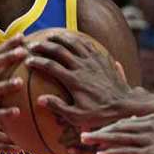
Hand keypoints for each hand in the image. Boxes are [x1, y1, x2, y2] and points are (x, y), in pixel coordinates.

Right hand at [24, 32, 144, 129]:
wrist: (126, 105)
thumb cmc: (100, 114)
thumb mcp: (78, 117)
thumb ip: (58, 107)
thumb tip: (40, 100)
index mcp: (74, 81)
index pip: (51, 66)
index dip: (37, 61)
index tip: (27, 61)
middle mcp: (82, 67)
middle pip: (59, 50)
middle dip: (44, 46)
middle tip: (33, 45)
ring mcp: (93, 61)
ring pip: (73, 43)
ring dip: (59, 38)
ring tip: (49, 36)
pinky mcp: (102, 59)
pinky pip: (88, 44)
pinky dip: (77, 39)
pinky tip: (71, 39)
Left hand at [80, 114, 153, 153]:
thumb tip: (149, 123)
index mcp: (152, 118)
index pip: (126, 122)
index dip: (110, 126)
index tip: (96, 129)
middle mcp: (149, 124)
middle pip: (118, 127)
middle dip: (99, 131)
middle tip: (82, 133)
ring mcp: (149, 138)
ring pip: (118, 137)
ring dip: (99, 139)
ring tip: (83, 141)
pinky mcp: (151, 152)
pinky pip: (126, 152)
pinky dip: (111, 153)